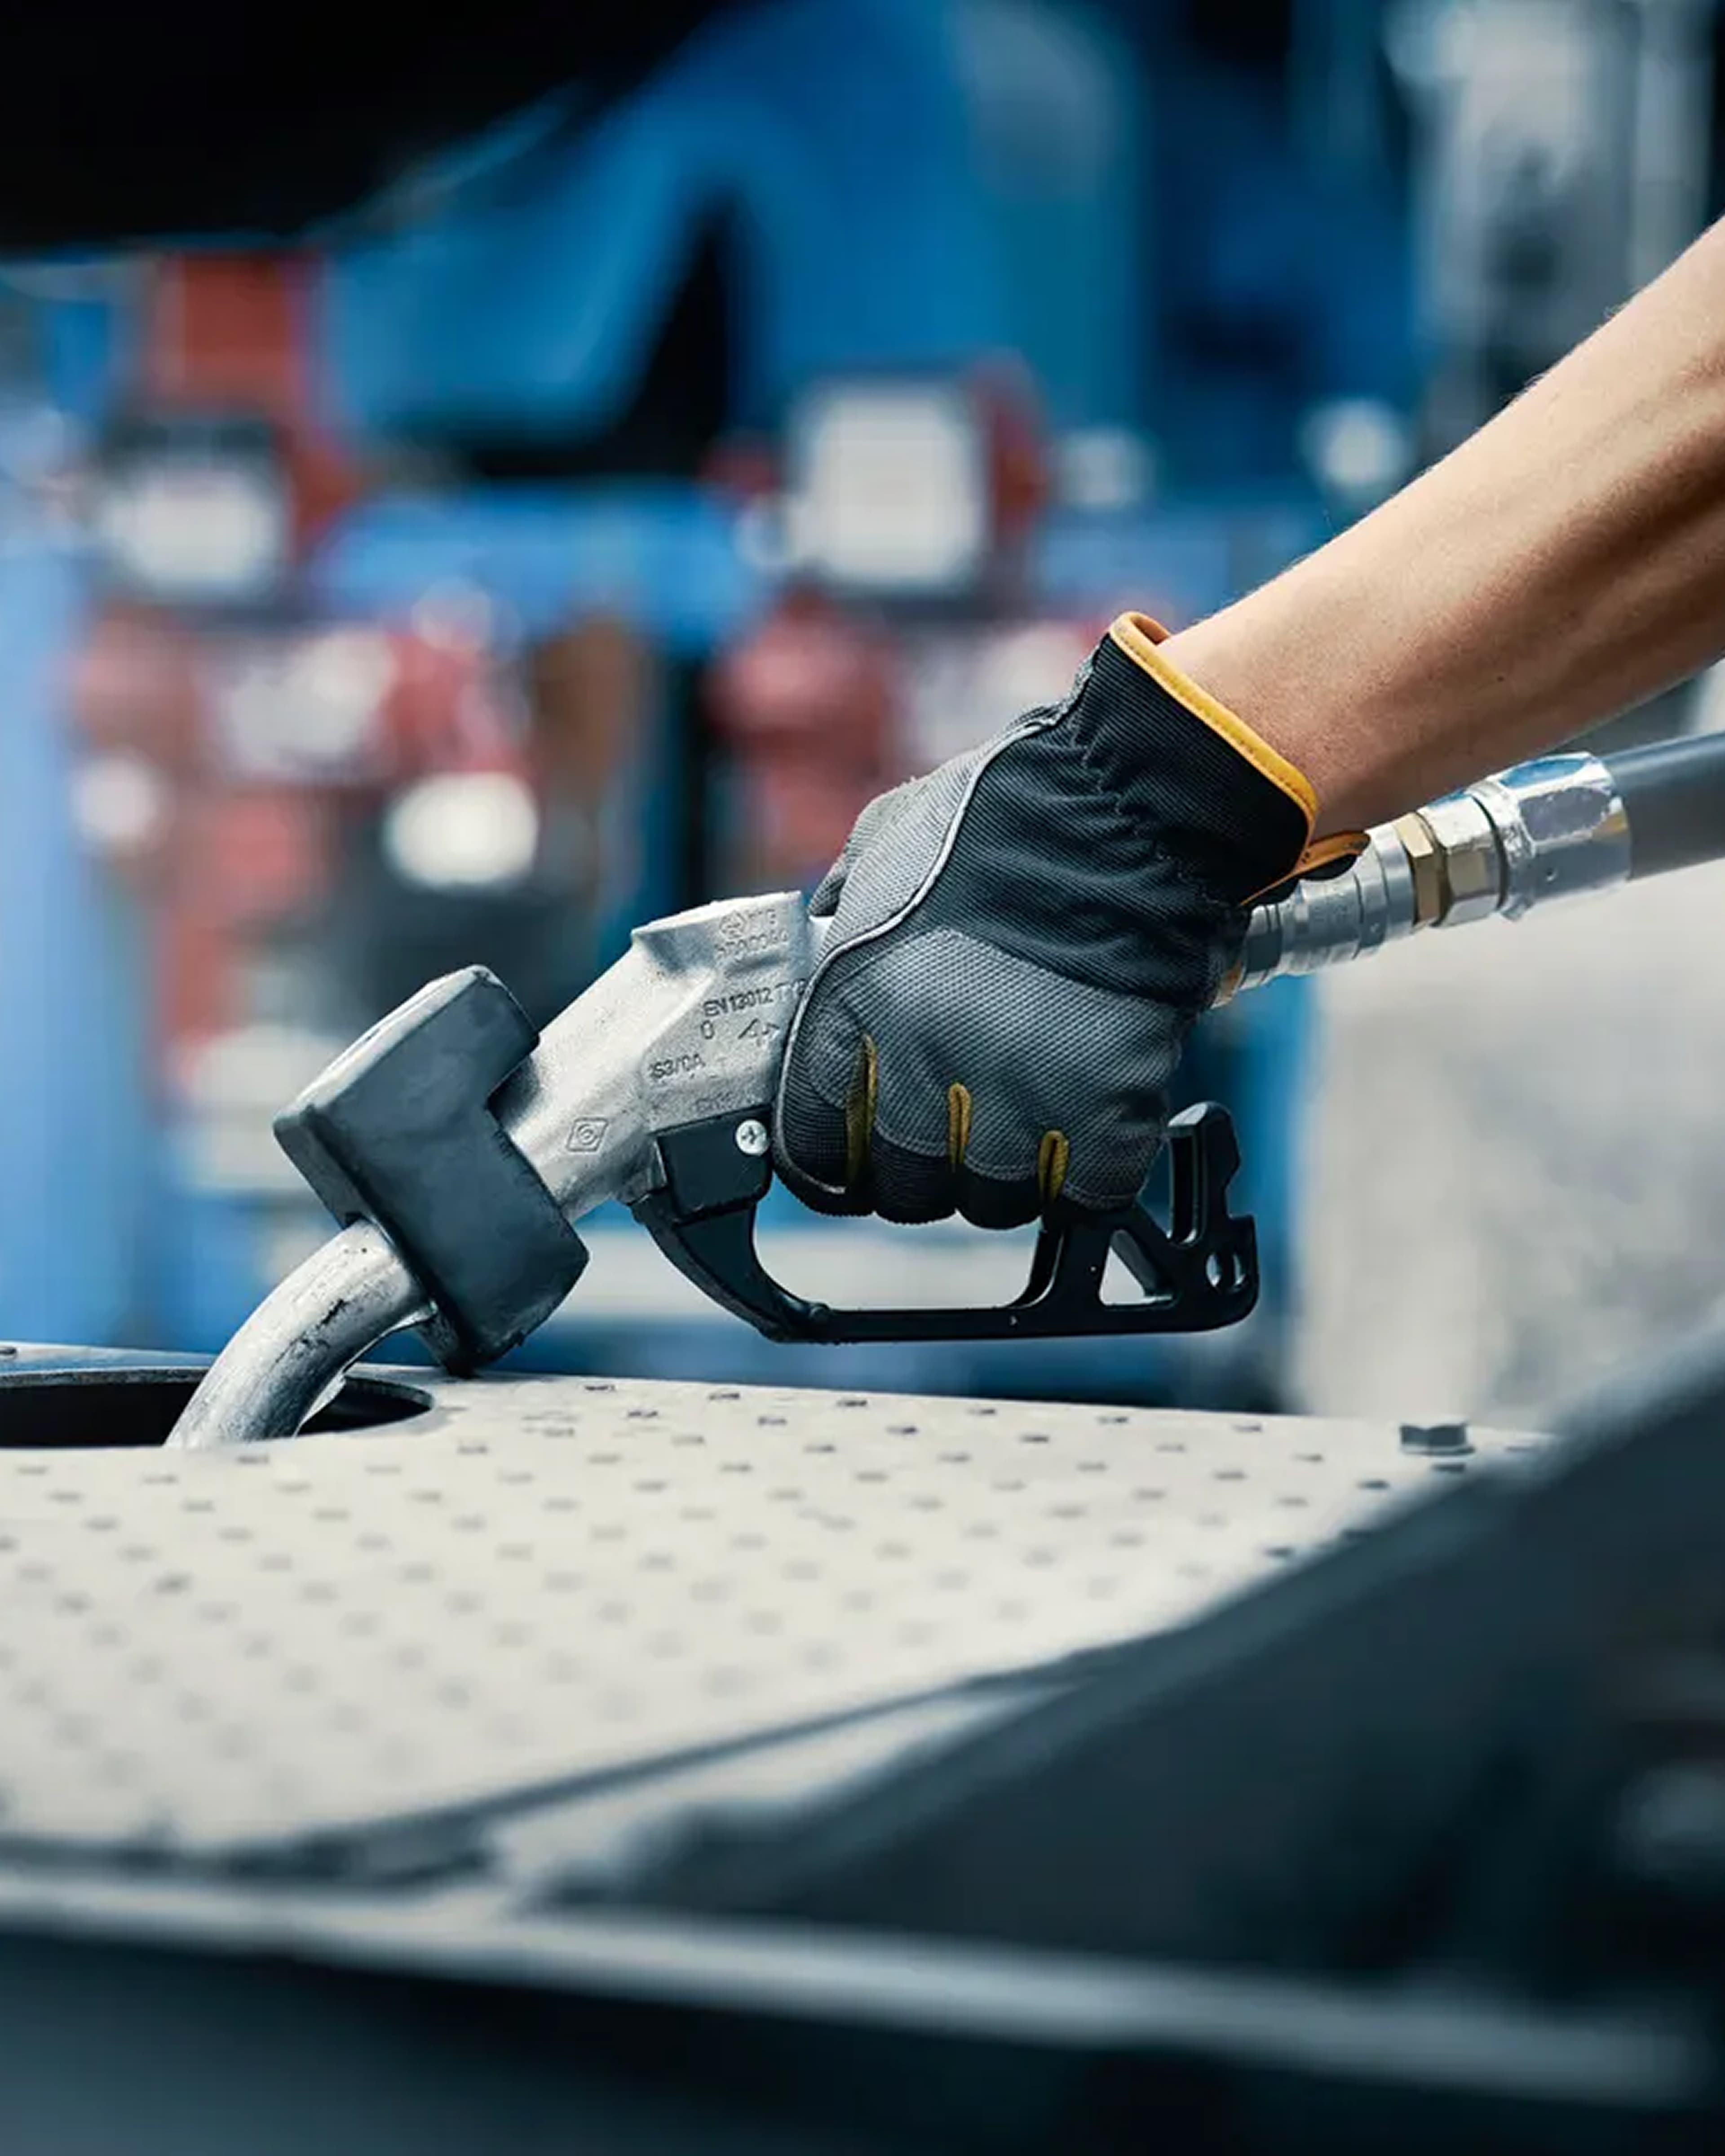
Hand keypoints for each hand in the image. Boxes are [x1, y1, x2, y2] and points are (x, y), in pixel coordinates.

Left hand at [773, 615, 1354, 1226]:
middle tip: (953, 1140)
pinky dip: (1088, 1176)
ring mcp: (1018, 1095)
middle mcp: (924, 1063)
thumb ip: (844, 917)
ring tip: (1029, 1124)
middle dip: (923, 1175)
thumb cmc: (1007, 814)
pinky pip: (1085, 1193)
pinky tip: (1090, 1132)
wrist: (1129, 808)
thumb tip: (825, 951)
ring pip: (993, 1203)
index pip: (810, 1146)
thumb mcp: (880, 847)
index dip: (832, 1166)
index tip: (853, 1164)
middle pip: (904, 1190)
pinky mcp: (1107, 1110)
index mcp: (853, 1006)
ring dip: (1008, 1176)